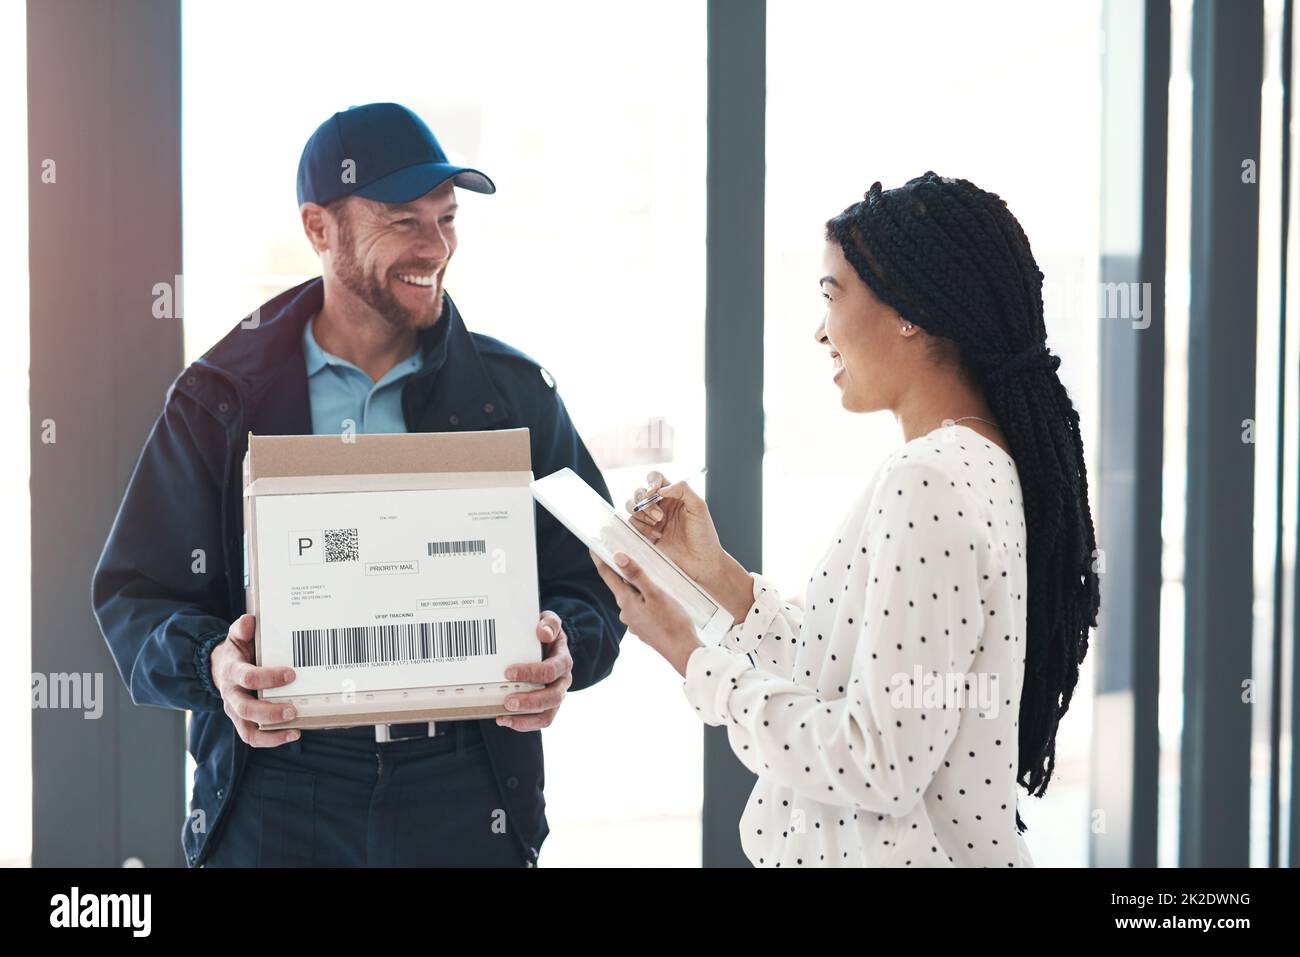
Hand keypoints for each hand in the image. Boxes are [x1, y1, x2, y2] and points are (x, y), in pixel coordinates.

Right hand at [211, 614, 300, 746]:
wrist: (219, 668)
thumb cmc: (237, 651)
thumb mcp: (236, 636)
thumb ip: (242, 628)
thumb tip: (249, 621)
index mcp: (232, 672)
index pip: (248, 677)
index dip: (269, 677)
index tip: (292, 674)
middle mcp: (231, 694)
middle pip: (246, 708)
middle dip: (271, 711)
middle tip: (294, 709)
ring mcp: (235, 711)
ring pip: (248, 729)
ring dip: (272, 732)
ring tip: (295, 728)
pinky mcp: (242, 722)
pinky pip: (252, 737)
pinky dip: (271, 740)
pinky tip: (293, 734)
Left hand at [497, 611, 572, 731]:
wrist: (546, 643)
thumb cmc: (544, 634)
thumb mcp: (549, 622)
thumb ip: (550, 623)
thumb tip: (543, 632)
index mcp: (563, 661)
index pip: (550, 671)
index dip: (531, 673)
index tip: (508, 672)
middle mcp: (563, 681)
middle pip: (553, 697)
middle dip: (530, 701)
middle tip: (508, 701)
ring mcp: (555, 696)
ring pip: (547, 714)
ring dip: (526, 718)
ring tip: (504, 716)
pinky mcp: (546, 707)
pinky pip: (539, 721)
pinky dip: (522, 724)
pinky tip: (503, 719)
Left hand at [589, 549, 702, 676]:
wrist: (684, 653)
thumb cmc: (672, 622)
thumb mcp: (655, 594)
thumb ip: (637, 575)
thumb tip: (617, 557)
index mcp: (626, 603)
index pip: (608, 577)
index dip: (600, 560)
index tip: (592, 547)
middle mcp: (626, 614)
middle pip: (621, 587)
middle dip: (622, 572)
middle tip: (627, 555)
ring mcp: (636, 623)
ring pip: (633, 598)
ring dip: (637, 587)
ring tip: (649, 576)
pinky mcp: (646, 629)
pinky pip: (642, 609)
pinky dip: (646, 600)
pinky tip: (658, 599)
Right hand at [626, 471, 726, 583]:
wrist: (702, 562)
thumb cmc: (704, 535)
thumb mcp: (699, 507)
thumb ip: (683, 489)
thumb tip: (661, 488)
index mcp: (673, 496)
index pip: (655, 478)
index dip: (651, 482)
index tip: (653, 492)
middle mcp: (660, 506)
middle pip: (639, 492)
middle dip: (645, 502)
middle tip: (659, 517)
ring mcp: (651, 521)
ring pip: (632, 507)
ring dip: (641, 514)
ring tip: (657, 525)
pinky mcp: (644, 536)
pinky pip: (631, 525)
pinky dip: (640, 528)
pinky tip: (656, 537)